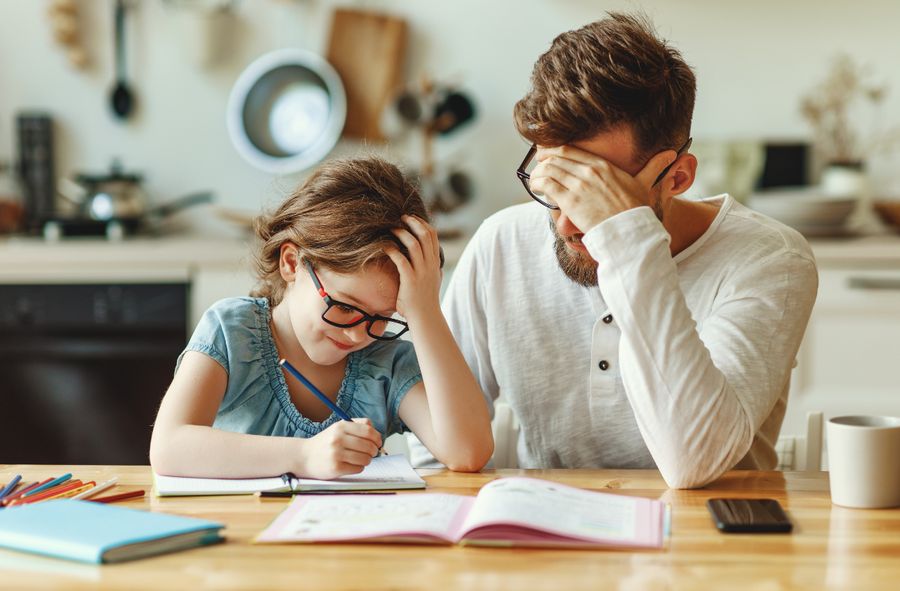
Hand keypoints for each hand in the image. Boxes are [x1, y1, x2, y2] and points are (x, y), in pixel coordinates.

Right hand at [299, 418, 382, 479]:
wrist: (303, 457)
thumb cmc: (325, 443)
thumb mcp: (338, 428)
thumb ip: (357, 425)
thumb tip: (375, 431)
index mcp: (341, 427)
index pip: (368, 430)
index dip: (377, 437)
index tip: (379, 442)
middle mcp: (338, 439)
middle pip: (369, 446)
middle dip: (374, 451)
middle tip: (372, 453)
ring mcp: (336, 454)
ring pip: (365, 459)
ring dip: (367, 460)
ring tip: (360, 459)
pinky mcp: (335, 468)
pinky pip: (358, 469)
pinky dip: (358, 467)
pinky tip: (351, 465)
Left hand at [384, 215, 442, 320]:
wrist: (425, 317)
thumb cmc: (426, 300)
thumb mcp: (434, 281)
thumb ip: (434, 269)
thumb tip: (436, 262)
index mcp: (435, 263)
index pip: (433, 236)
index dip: (422, 223)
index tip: (412, 218)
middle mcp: (430, 265)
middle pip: (425, 236)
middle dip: (413, 223)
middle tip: (401, 217)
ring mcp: (421, 272)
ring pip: (414, 245)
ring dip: (402, 234)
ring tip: (392, 229)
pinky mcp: (410, 280)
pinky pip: (401, 260)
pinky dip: (393, 250)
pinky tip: (385, 247)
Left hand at [530, 145, 677, 232]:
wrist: (629, 231)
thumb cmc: (635, 210)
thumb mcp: (644, 184)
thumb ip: (653, 167)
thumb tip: (671, 155)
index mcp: (603, 165)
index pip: (570, 150)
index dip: (554, 150)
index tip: (546, 153)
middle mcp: (589, 171)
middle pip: (556, 156)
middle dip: (543, 159)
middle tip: (537, 164)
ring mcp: (579, 185)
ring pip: (548, 168)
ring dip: (538, 172)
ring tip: (535, 179)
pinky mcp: (570, 201)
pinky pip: (545, 184)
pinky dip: (536, 183)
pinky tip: (536, 187)